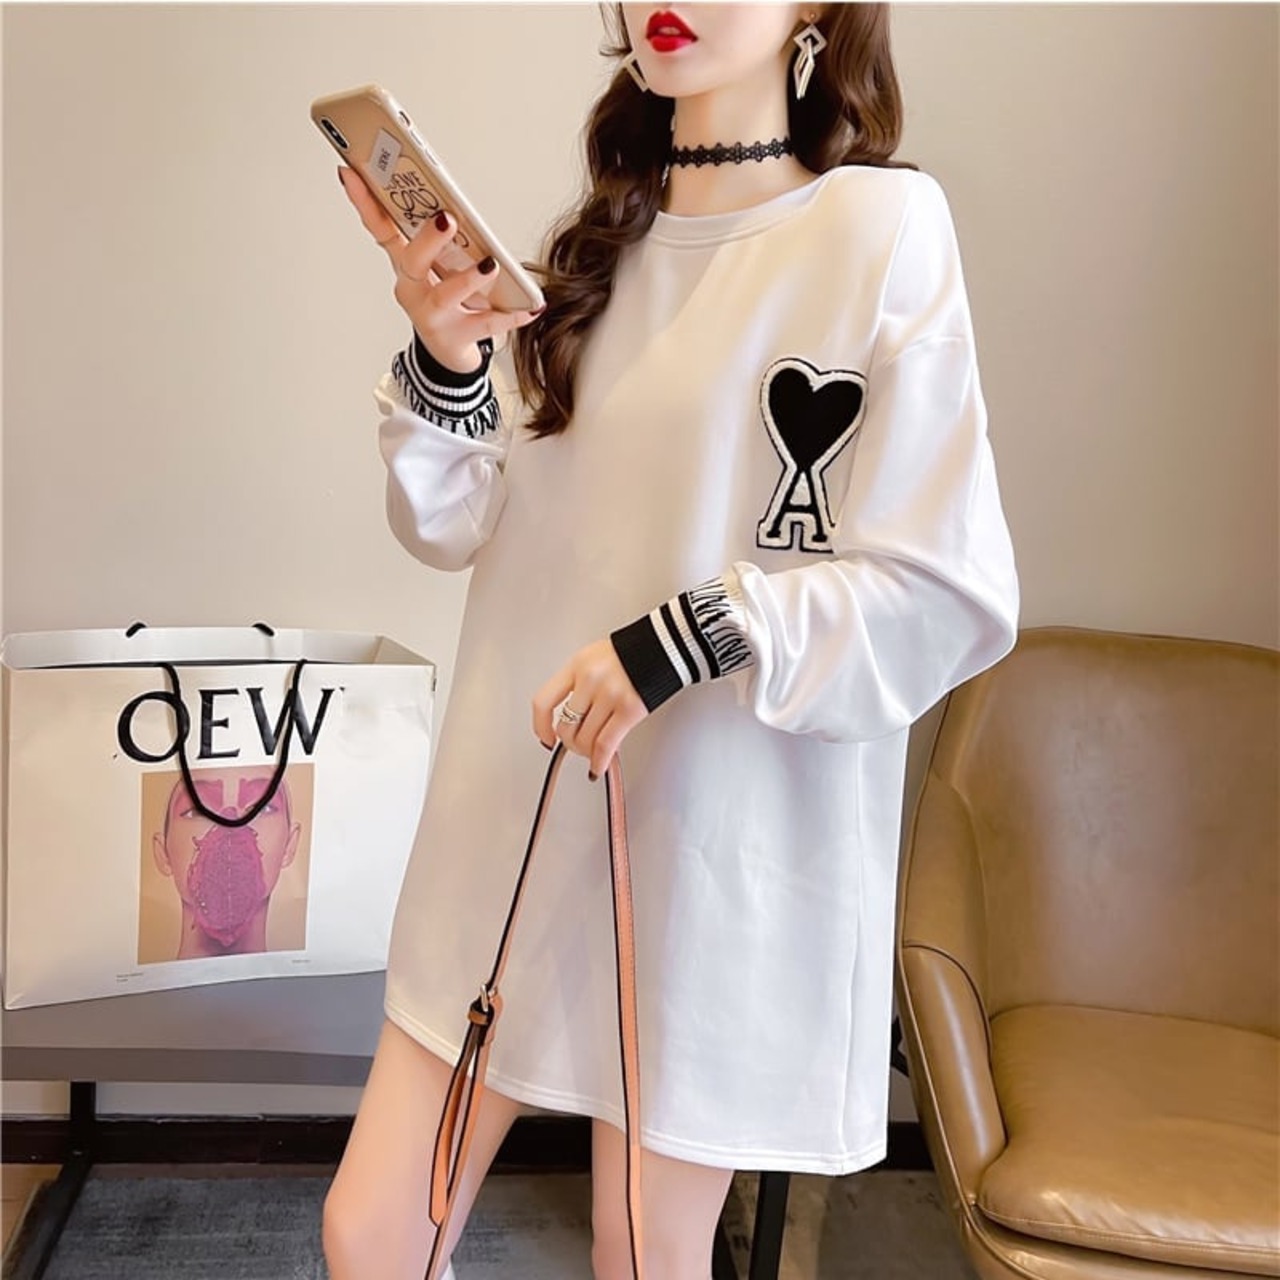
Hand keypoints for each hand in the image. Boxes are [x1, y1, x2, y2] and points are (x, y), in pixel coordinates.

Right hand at [337, 165, 542, 373]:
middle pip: (413, 262)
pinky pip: (484, 325)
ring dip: (466, 280)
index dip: (364, 203)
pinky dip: (509, 316)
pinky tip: (530, 307)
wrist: (448, 354)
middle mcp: (412, 290)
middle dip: (428, 239)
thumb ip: (442, 239)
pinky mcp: (454, 338)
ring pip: (444, 296)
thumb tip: (450, 203)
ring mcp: (431, 316)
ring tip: (490, 266)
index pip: (381, 228)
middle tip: (446, 218)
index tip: (350, 172)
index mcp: (406, 265)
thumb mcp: (440, 267)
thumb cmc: (446, 302)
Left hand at [533, 640, 647, 777]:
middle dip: (570, 743)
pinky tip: (599, 766)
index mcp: (577, 665)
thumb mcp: (595, 659)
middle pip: (566, 726)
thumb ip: (580, 685)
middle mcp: (589, 679)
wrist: (667, 645)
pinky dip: (600, 761)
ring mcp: (609, 694)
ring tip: (592, 752)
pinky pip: (606, 744)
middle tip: (577, 746)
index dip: (540, 726)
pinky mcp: (630, 709)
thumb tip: (572, 718)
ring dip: (587, 752)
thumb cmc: (633, 652)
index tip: (545, 738)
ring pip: (585, 739)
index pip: (544, 701)